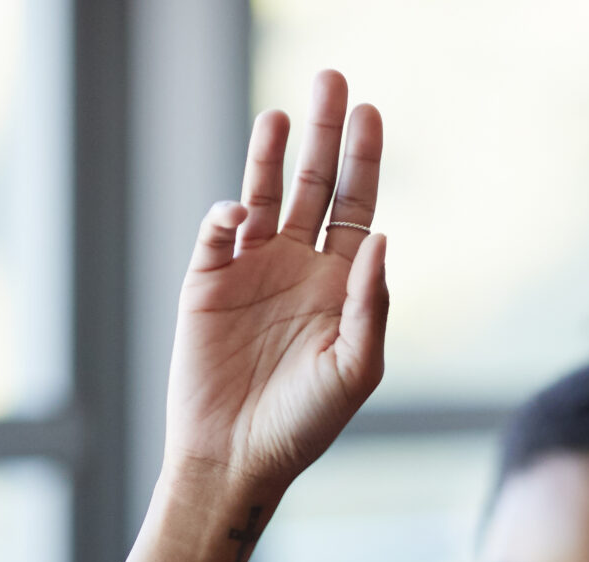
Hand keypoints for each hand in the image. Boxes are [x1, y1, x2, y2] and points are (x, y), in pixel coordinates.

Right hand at [161, 69, 386, 508]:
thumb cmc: (303, 423)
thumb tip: (382, 237)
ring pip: (264, 195)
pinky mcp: (206, 281)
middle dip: (324, 135)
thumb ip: (371, 304)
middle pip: (314, 184)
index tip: (370, 114)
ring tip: (284, 115)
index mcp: (340, 284)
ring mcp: (250, 269)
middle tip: (332, 79)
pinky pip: (217, 233)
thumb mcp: (354, 369)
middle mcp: (297, 266)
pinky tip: (242, 213)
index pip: (356, 207)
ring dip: (271, 154)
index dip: (363, 161)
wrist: (235, 457)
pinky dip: (227, 216)